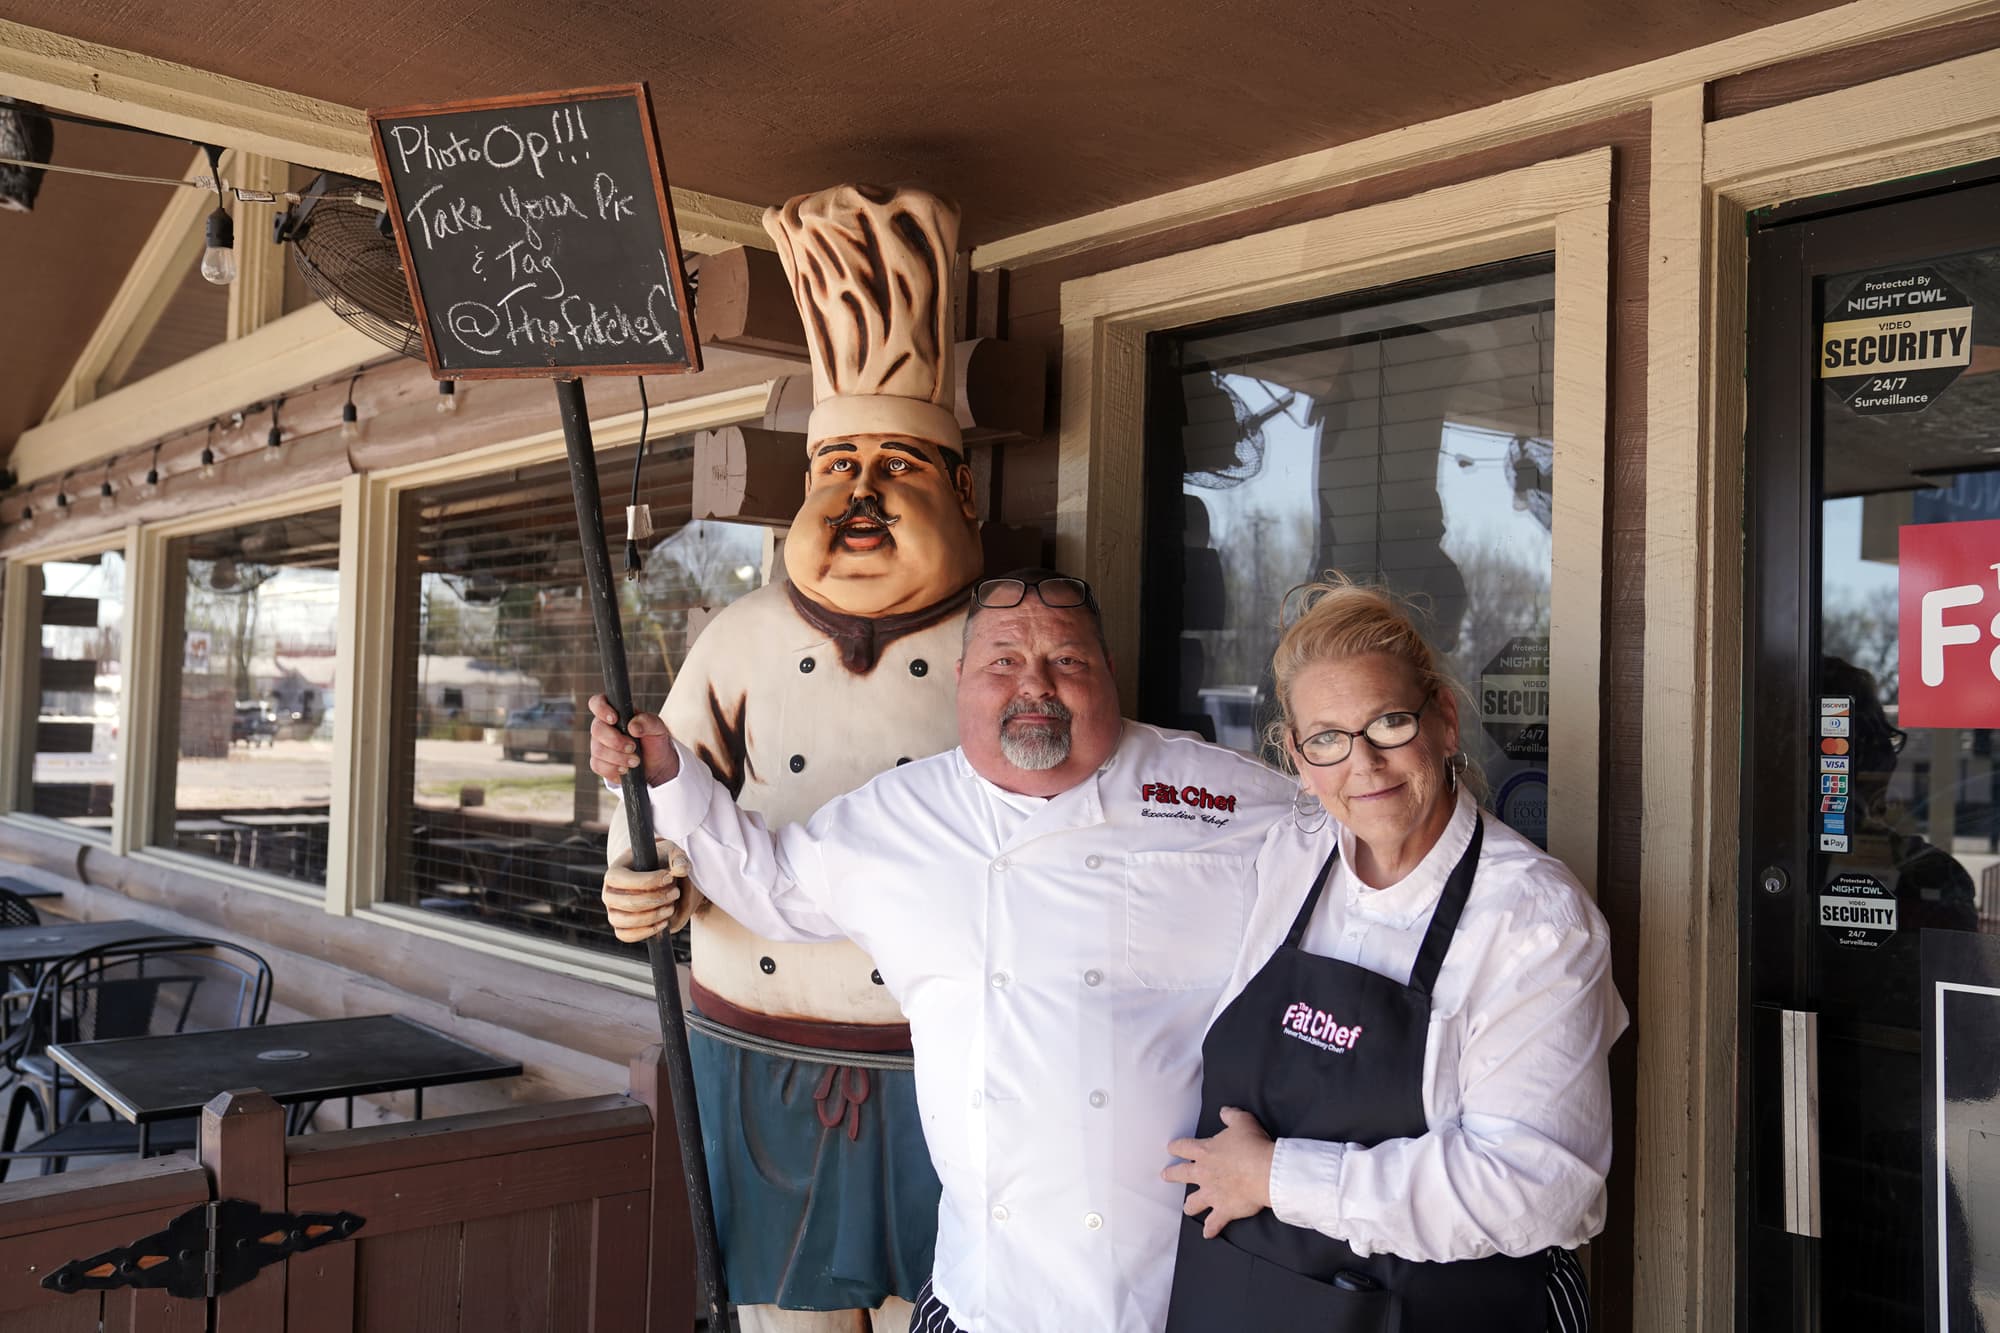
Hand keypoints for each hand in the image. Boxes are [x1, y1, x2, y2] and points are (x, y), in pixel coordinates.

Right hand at [588, 693, 678, 786]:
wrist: (657, 764)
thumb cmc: (654, 740)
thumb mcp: (658, 728)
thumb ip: (648, 722)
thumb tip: (633, 726)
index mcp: (615, 712)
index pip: (597, 703)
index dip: (601, 709)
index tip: (614, 719)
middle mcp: (604, 727)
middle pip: (596, 729)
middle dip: (615, 741)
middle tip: (633, 747)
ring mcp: (599, 745)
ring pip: (598, 750)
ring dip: (618, 758)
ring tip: (635, 761)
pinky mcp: (599, 763)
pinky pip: (598, 766)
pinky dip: (613, 769)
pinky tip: (625, 769)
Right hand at [602, 839, 691, 942]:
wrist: (664, 881)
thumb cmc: (664, 864)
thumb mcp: (673, 855)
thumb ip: (679, 859)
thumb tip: (680, 870)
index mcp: (615, 871)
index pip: (622, 879)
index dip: (647, 881)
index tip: (669, 877)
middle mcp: (609, 892)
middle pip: (625, 902)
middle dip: (655, 900)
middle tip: (675, 893)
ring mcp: (613, 911)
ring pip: (624, 921)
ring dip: (652, 917)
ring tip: (670, 907)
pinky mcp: (620, 926)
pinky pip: (626, 935)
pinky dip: (645, 932)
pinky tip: (664, 922)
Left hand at [1163, 1106, 1276, 1238]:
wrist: (1265, 1172)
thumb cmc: (1253, 1145)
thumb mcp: (1243, 1122)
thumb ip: (1231, 1116)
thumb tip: (1224, 1112)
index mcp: (1205, 1151)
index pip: (1182, 1147)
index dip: (1175, 1147)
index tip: (1170, 1148)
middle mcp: (1203, 1173)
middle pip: (1180, 1174)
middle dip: (1171, 1175)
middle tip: (1166, 1175)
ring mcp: (1212, 1194)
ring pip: (1193, 1202)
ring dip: (1190, 1205)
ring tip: (1188, 1207)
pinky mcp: (1223, 1210)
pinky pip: (1213, 1223)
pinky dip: (1211, 1229)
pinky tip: (1208, 1233)